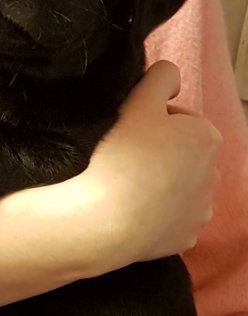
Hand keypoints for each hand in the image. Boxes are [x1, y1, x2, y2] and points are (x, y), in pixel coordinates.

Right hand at [0, 60, 221, 313]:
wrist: (102, 220)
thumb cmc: (119, 157)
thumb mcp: (137, 99)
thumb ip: (160, 77)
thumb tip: (170, 76)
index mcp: (206, 136)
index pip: (178, 120)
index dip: (150, 123)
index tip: (127, 134)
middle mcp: (213, 174)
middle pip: (182, 156)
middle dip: (160, 156)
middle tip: (123, 160)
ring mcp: (201, 210)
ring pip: (179, 189)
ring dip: (159, 187)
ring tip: (126, 188)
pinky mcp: (185, 238)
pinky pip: (171, 221)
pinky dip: (156, 218)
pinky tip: (133, 213)